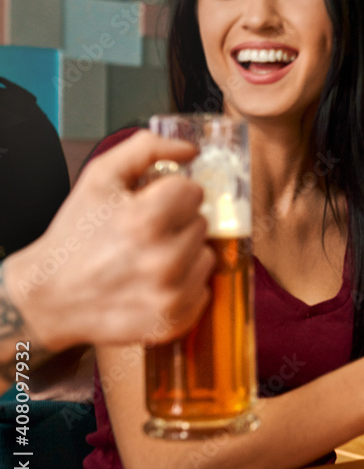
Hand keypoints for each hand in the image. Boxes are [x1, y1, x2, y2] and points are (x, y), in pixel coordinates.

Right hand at [4, 131, 213, 351]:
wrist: (51, 296)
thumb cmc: (77, 234)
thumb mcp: (100, 177)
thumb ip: (146, 149)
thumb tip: (191, 148)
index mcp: (146, 220)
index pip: (194, 191)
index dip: (171, 194)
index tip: (151, 204)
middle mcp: (163, 259)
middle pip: (202, 222)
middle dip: (177, 223)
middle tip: (144, 235)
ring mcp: (171, 294)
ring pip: (207, 255)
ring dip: (186, 254)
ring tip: (150, 259)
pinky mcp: (174, 320)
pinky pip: (204, 289)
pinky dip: (185, 284)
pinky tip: (155, 283)